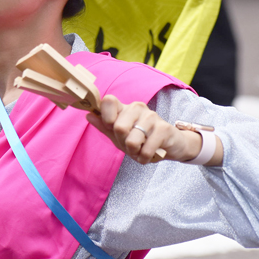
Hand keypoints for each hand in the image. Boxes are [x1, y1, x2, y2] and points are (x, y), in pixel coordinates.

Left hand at [85, 95, 204, 163]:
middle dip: (122, 143)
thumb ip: (104, 126)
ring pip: (132, 140)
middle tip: (130, 145)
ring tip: (141, 150)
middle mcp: (137, 107)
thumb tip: (88, 115)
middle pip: (118, 127)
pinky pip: (146, 149)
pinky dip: (144, 158)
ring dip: (134, 152)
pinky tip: (149, 155)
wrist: (170, 145)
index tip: (111, 127)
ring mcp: (151, 116)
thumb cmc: (141, 139)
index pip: (108, 100)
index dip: (106, 117)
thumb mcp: (120, 135)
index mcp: (125, 107)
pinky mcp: (164, 128)